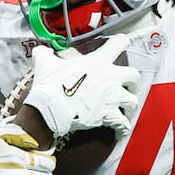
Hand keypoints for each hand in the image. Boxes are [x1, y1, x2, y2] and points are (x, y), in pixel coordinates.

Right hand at [20, 35, 139, 139]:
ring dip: (130, 106)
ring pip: (133, 101)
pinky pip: (123, 124)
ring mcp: (111, 97)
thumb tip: (40, 51)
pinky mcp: (108, 115)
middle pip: (134, 75)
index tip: (123, 45)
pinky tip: (120, 131)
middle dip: (133, 82)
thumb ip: (45, 54)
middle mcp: (110, 77)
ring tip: (126, 111)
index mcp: (97, 61)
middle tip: (127, 87)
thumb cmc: (49, 86)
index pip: (119, 43)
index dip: (122, 43)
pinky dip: (123, 128)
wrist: (49, 108)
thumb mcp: (45, 63)